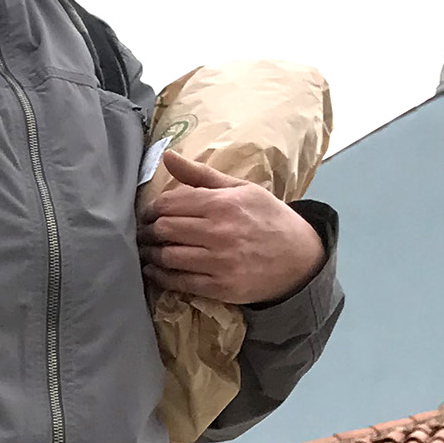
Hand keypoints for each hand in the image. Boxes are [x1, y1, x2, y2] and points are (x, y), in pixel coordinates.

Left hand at [139, 150, 325, 304]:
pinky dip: (161, 277)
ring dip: (151, 254)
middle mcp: (219, 232)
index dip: (153, 209)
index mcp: (222, 203)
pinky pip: (180, 282)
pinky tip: (154, 271)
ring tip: (147, 251)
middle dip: (148, 231)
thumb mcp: (240, 188)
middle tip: (144, 233)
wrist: (299, 256)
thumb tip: (167, 156)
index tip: (149, 213)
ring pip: (168, 256)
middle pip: (164, 229)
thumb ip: (201, 175)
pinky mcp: (221, 287)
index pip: (170, 203)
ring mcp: (220, 262)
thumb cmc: (267, 217)